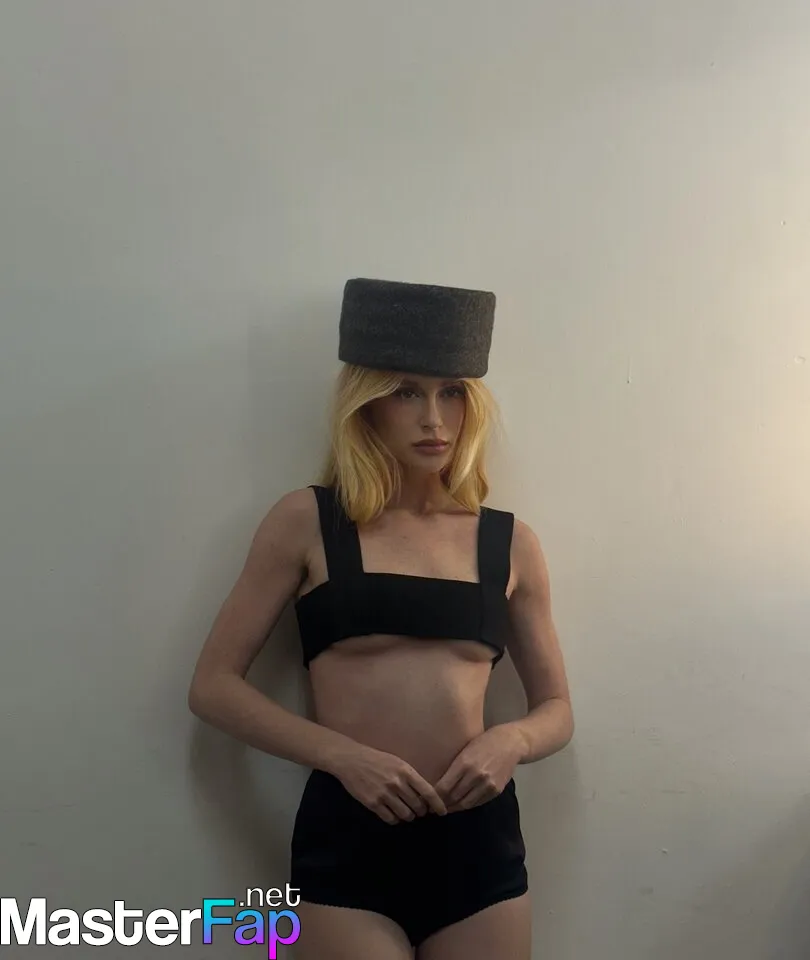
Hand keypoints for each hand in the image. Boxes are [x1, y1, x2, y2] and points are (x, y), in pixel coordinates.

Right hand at [333, 744, 447, 824]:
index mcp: (405, 771)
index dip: (437, 804)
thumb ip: (410, 776)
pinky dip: (395, 819)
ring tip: (406, 813)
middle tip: (419, 810)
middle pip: (418, 806)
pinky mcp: (373, 803)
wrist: (351, 759)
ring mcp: (384, 794)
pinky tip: (393, 814)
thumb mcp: (396, 761)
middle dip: (421, 811)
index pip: (428, 791)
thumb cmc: (376, 759)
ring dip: (409, 816)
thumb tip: (423, 794)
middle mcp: (397, 783)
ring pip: (405, 814)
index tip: (443, 812)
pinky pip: (390, 819)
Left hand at [434, 725, 523, 812]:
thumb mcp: (464, 750)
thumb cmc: (483, 742)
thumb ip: (453, 767)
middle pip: (453, 797)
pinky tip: (460, 805)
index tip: (427, 799)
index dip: (434, 796)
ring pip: (465, 803)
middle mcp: (475, 775)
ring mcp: (487, 785)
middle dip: (442, 804)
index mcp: (464, 763)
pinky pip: (477, 803)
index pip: (443, 787)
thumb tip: (438, 784)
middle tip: (433, 807)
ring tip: (445, 809)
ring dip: (454, 808)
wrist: (510, 743)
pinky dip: (467, 806)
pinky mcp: (496, 791)